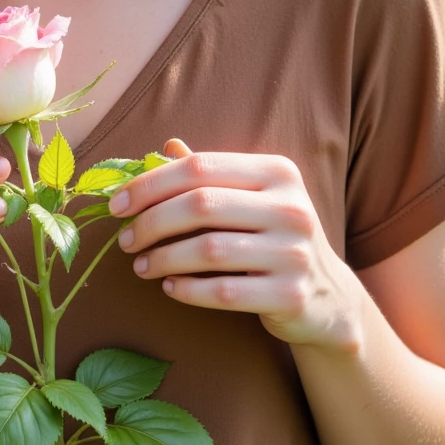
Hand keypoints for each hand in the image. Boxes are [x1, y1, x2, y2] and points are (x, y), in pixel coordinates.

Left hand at [108, 138, 361, 350]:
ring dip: (163, 259)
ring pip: (208, 250)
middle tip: (126, 240)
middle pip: (201, 205)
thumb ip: (212, 175)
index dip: (150, 184)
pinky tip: (170, 287)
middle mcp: (292, 207)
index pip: (200, 167)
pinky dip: (187, 290)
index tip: (116, 205)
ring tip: (141, 266)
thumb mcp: (252, 199)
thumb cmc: (273, 240)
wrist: (327, 297)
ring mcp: (295, 253)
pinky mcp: (291, 295)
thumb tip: (166, 146)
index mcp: (278, 173)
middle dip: (151, 222)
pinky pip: (224, 292)